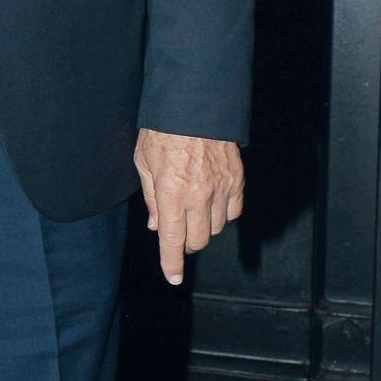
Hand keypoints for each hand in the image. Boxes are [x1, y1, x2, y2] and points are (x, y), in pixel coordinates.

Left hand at [134, 132, 243, 286]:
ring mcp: (221, 188)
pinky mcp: (237, 179)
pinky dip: (223, 215)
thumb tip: (156, 225)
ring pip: (216, 228)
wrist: (194, 103)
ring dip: (203, 228)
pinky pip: (233, 211)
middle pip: (198, 240)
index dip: (172, 263)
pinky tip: (212, 205)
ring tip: (192, 213)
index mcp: (171, 193)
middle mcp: (198, 195)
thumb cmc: (163, 130)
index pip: (172, 240)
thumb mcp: (144, 162)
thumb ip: (151, 198)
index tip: (174, 277)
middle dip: (186, 244)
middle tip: (178, 236)